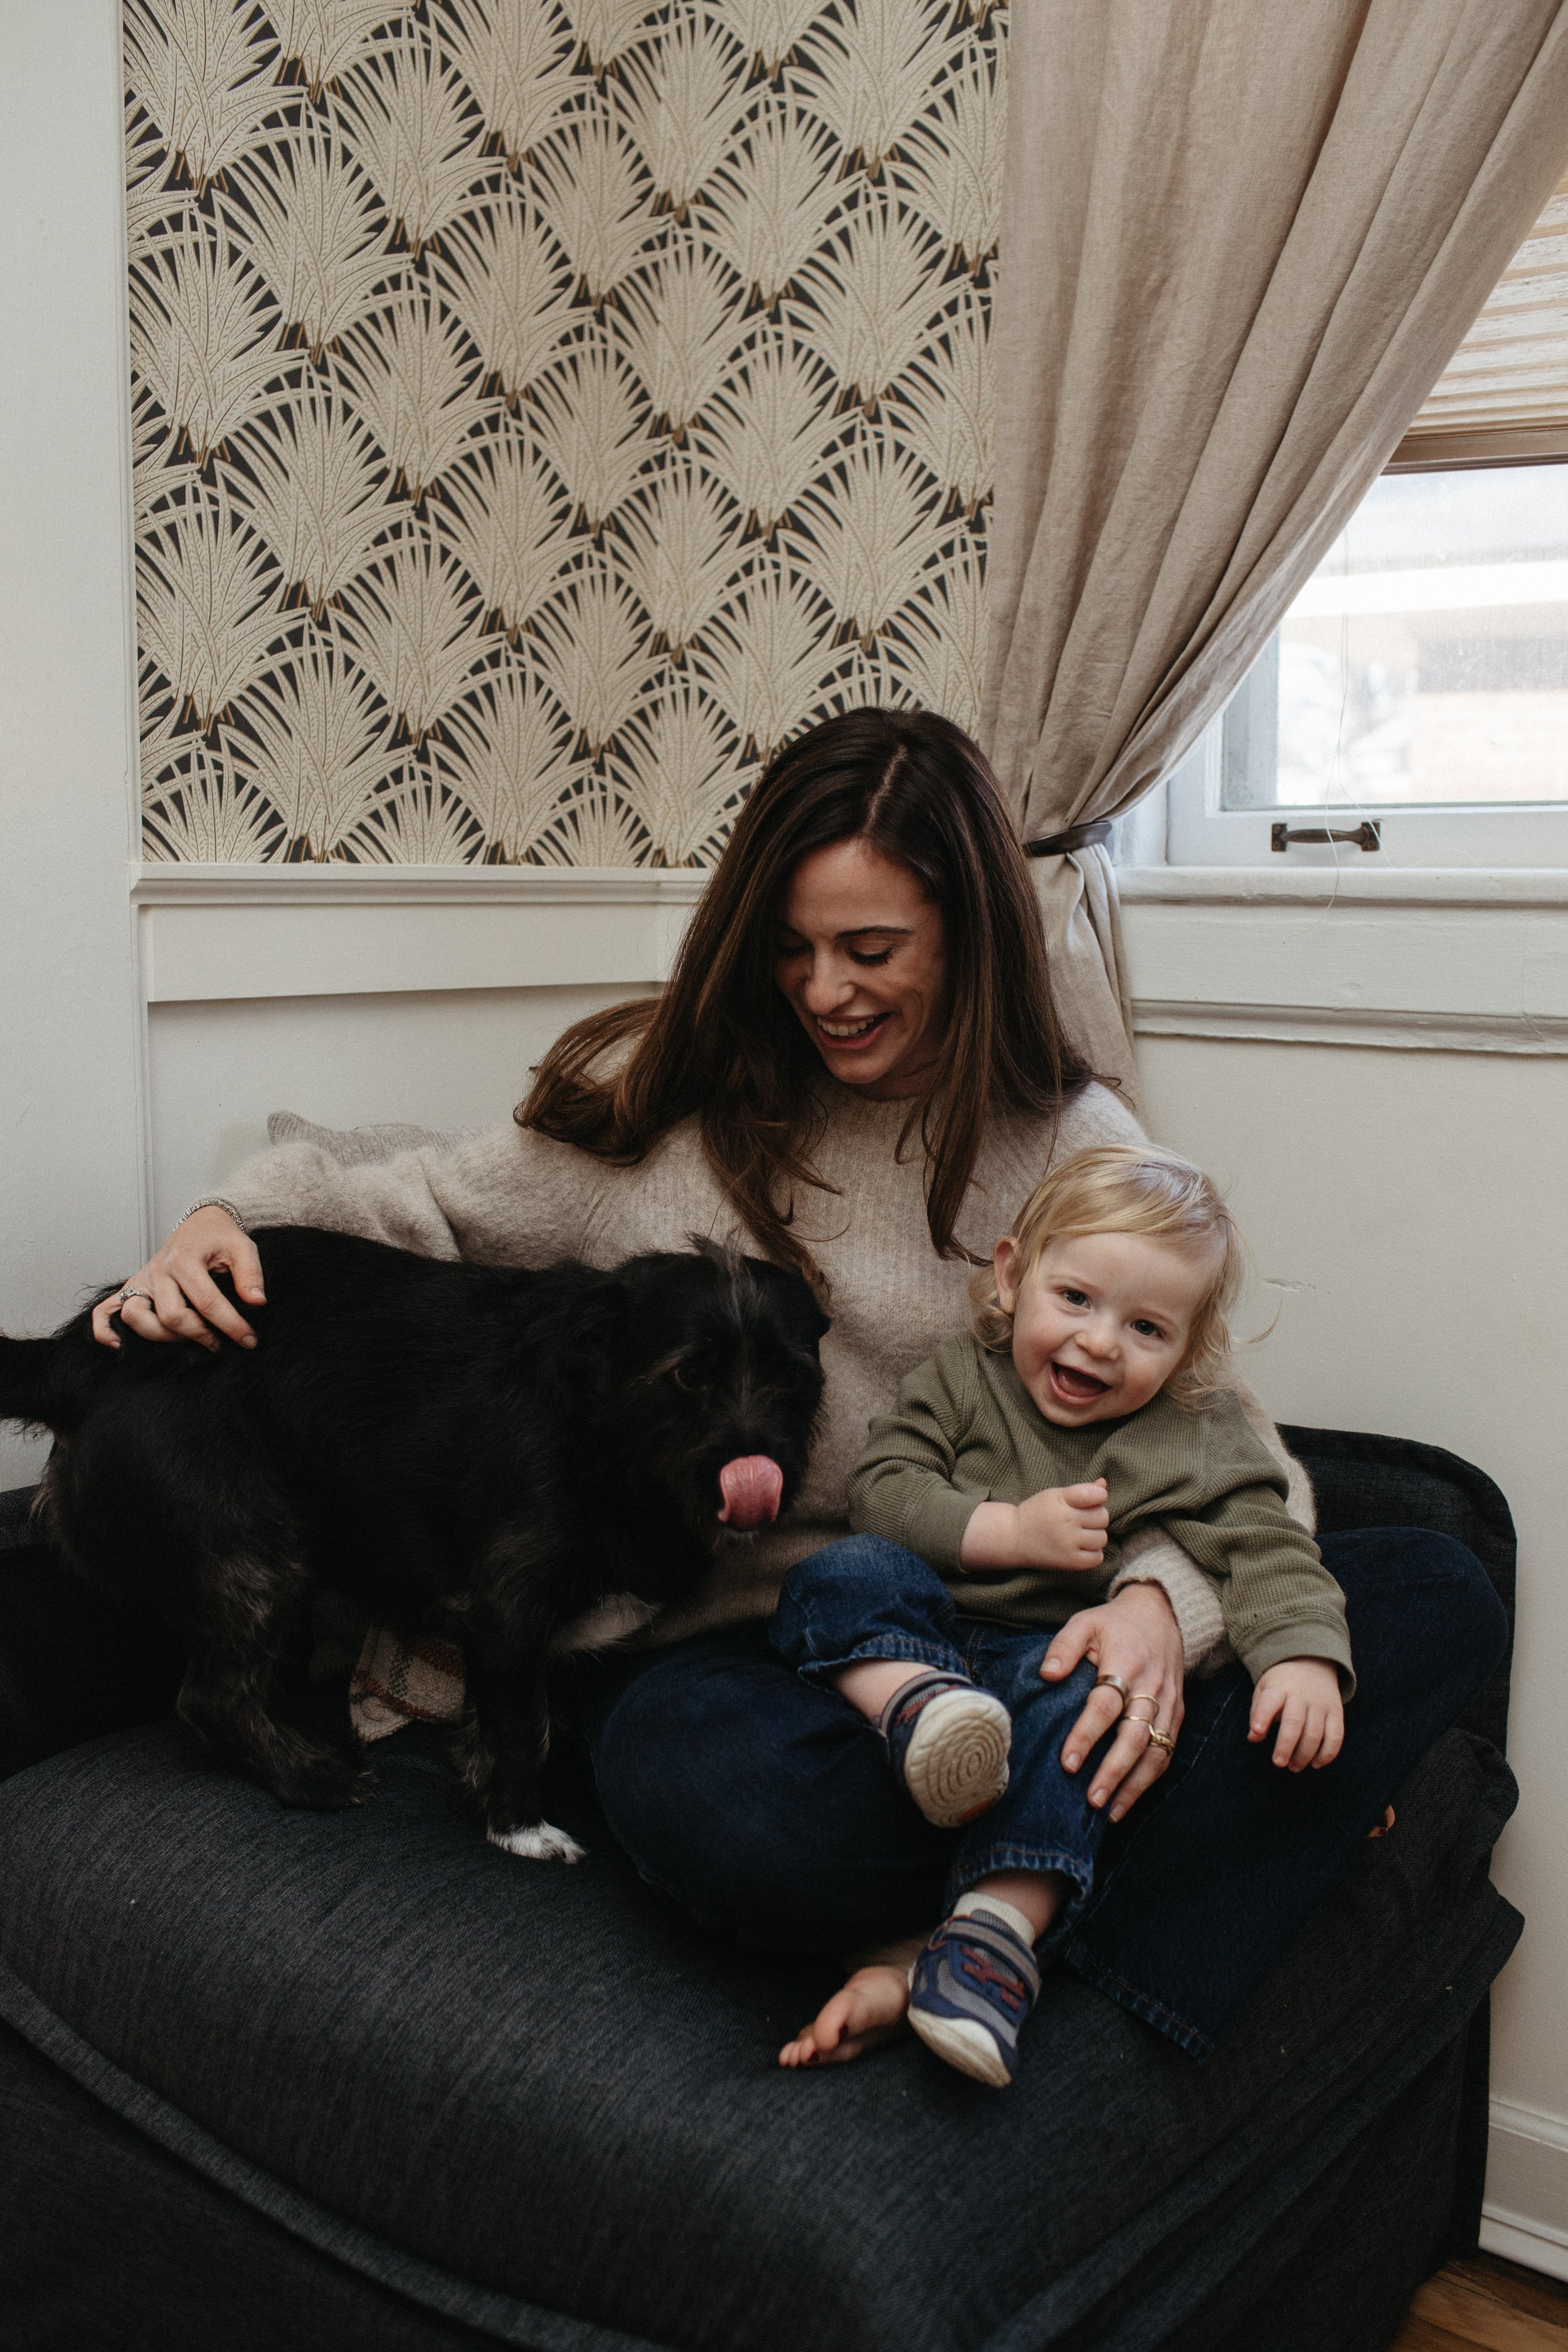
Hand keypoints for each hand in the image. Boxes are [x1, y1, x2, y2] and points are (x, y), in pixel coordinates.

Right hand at [90, 1208, 265, 1353]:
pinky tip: (119, 1345)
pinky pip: (105, 1311)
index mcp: (184, 1259)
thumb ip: (250, 1274)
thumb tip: (256, 1304)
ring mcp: (142, 1281)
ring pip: (138, 1318)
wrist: (200, 1223)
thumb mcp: (242, 1246)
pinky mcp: (132, 1288)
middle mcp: (158, 1271)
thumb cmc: (219, 1237)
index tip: (248, 1341)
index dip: (230, 1325)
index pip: (207, 1302)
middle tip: (222, 1343)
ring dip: (166, 1337)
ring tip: (193, 1339)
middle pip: (171, 1316)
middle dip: (200, 1335)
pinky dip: (106, 1330)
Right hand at [960, 1480, 1108, 1571]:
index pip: (1095, 1495)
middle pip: (1102, 1517)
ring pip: (1102, 1538)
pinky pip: (1097, 1557)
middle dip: (1096, 1517)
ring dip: (1095, 1536)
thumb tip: (1103, 1484)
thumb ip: (1081, 1489)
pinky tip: (1081, 1548)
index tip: (1093, 1498)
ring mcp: (1067, 1543)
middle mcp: (1065, 1521)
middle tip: (1082, 1519)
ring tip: (1081, 1534)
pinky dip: (1093, 1553)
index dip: (1100, 1495)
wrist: (1013, 1538)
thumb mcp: (1055, 1496)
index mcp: (1060, 1500)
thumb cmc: (1037, 1513)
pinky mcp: (1069, 1561)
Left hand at [1041, 1580, 1184, 1822]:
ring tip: (1109, 1812)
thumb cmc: (1115, 1624)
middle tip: (1090, 1799)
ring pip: (1155, 1752)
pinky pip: (1167, 1752)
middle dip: (1113, 1772)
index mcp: (1126, 1663)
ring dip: (1133, 1786)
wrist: (1163, 1615)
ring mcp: (1168, 1704)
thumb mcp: (1085, 1622)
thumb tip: (1047, 1675)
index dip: (1087, 1735)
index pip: (1105, 1705)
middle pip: (1134, 1737)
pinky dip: (1149, 1779)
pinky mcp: (1178, 1714)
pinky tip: (1128, 1799)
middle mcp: (1151, 1688)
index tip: (1068, 1763)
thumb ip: (1063, 1647)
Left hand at [1249, 1658, 1343, 1770]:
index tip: (1257, 1732)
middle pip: (1294, 1722)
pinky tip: (1315, 1764)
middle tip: (1278, 1763)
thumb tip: (1253, 1737)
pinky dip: (1327, 1754)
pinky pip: (1335, 1736)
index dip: (1262, 1716)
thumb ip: (1257, 1712)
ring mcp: (1321, 1704)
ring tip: (1293, 1767)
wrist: (1312, 1663)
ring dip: (1304, 1755)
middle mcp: (1301, 1695)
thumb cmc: (1282, 1684)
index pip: (1270, 1701)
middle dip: (1286, 1745)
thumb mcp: (1264, 1689)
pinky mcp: (1336, 1712)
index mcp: (1279, 1687)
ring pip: (1315, 1733)